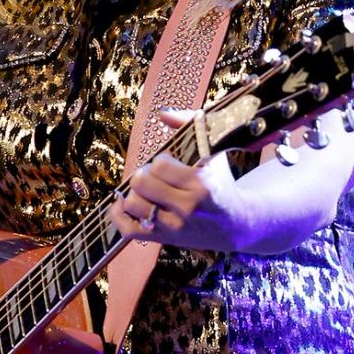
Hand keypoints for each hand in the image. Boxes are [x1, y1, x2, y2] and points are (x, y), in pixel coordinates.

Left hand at [109, 108, 255, 251]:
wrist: (235, 224)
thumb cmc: (221, 184)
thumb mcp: (214, 154)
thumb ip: (189, 125)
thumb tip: (162, 113)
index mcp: (201, 185)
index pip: (159, 165)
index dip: (161, 160)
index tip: (170, 163)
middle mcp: (186, 208)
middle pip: (141, 183)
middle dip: (145, 174)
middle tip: (155, 176)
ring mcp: (172, 227)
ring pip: (131, 203)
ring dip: (135, 192)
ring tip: (148, 191)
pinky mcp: (161, 239)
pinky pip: (126, 228)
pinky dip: (118, 213)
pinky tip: (125, 202)